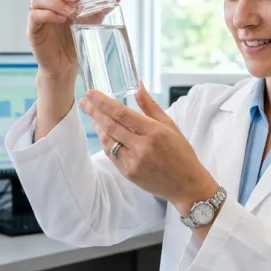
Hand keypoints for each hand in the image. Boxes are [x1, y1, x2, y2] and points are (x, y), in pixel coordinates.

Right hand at [27, 0, 122, 80]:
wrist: (66, 64)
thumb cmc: (75, 40)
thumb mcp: (91, 21)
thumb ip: (101, 7)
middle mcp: (47, 3)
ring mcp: (37, 16)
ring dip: (56, 2)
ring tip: (71, 12)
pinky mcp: (32, 30)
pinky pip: (34, 16)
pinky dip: (47, 15)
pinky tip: (60, 20)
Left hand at [79, 83, 217, 214]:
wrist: (187, 185)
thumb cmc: (181, 153)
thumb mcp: (170, 125)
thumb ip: (150, 106)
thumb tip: (138, 85)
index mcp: (154, 132)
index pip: (122, 113)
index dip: (103, 102)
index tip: (91, 93)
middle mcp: (143, 147)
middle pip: (111, 126)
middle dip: (95, 112)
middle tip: (84, 101)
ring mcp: (134, 162)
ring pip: (108, 141)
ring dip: (98, 127)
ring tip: (92, 115)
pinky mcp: (129, 174)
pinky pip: (111, 155)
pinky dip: (106, 142)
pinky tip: (103, 133)